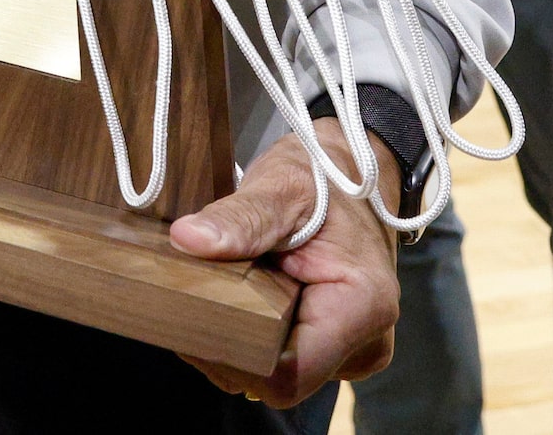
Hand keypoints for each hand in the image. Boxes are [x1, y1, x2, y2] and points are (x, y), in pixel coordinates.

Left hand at [169, 116, 402, 407]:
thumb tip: (187, 239)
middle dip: (228, 347)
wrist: (357, 172)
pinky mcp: (338, 345)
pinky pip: (284, 357)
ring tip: (213, 292)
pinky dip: (252, 334)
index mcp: (361, 308)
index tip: (191, 316)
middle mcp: (366, 342)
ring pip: (278, 372)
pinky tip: (234, 298)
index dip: (232, 356)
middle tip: (189, 299)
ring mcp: (354, 349)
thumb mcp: (279, 186)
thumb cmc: (322, 177)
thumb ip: (239, 218)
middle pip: (279, 378)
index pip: (287, 375)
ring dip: (238, 340)